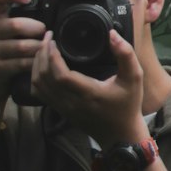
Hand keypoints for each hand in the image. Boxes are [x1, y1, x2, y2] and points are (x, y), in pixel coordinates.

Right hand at [0, 0, 44, 103]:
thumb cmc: (5, 50)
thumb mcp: (12, 29)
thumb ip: (30, 9)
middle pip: (15, 25)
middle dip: (36, 29)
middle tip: (45, 33)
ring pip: (21, 46)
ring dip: (39, 47)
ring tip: (46, 47)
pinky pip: (21, 64)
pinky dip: (35, 62)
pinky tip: (40, 62)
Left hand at [30, 28, 145, 146]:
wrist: (121, 136)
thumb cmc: (128, 105)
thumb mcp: (134, 77)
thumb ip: (125, 54)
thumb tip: (112, 34)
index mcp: (89, 93)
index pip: (61, 76)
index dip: (52, 56)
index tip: (53, 39)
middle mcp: (72, 103)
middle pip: (44, 78)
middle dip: (42, 55)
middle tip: (47, 37)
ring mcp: (64, 109)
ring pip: (39, 86)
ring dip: (37, 65)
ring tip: (43, 49)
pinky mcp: (61, 111)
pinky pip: (40, 94)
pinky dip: (36, 78)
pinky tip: (43, 66)